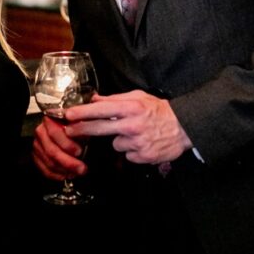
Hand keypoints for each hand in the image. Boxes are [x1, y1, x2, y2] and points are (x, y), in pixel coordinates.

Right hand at [32, 116, 86, 181]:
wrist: (69, 132)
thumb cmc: (76, 128)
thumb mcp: (80, 123)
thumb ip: (80, 129)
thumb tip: (86, 136)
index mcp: (50, 120)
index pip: (54, 133)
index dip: (67, 144)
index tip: (79, 152)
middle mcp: (41, 132)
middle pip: (51, 151)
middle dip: (68, 162)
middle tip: (81, 168)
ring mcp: (38, 146)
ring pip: (49, 163)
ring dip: (65, 170)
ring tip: (78, 172)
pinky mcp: (37, 158)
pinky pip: (46, 171)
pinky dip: (59, 175)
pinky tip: (69, 174)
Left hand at [65, 90, 192, 164]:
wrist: (185, 127)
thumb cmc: (160, 110)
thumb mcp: (139, 97)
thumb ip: (116, 98)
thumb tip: (95, 99)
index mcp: (131, 107)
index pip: (101, 109)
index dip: (83, 112)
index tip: (68, 114)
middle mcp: (132, 125)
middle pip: (100, 129)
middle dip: (82, 129)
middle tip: (70, 130)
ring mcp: (137, 142)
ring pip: (115, 144)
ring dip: (120, 140)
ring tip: (136, 134)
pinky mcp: (142, 156)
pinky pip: (127, 155)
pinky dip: (132, 151)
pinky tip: (143, 143)